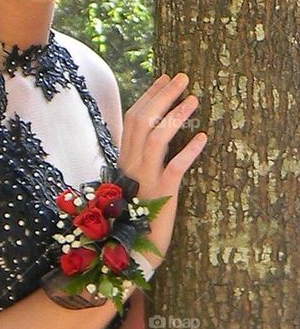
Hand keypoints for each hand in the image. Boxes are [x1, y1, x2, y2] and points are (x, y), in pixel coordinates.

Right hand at [119, 72, 207, 264]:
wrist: (134, 251)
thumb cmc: (138, 217)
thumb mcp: (136, 183)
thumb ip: (141, 160)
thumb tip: (155, 135)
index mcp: (124, 161)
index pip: (133, 119)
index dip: (149, 96)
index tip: (165, 78)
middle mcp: (131, 166)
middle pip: (143, 121)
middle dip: (163, 95)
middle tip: (184, 77)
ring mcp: (145, 180)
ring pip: (157, 139)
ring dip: (176, 116)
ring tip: (194, 99)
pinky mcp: (161, 194)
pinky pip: (175, 167)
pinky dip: (189, 151)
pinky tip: (203, 138)